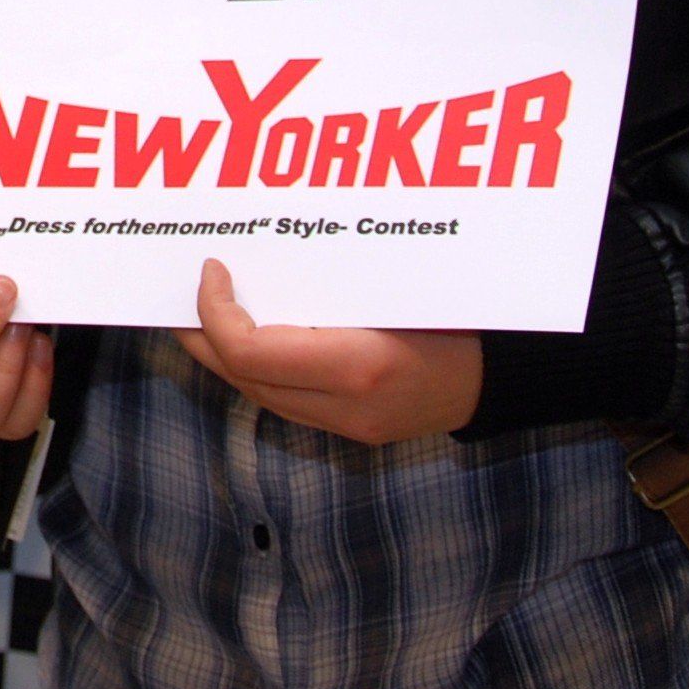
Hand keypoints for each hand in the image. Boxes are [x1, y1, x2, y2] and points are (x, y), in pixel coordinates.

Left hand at [178, 261, 480, 444]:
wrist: (504, 375)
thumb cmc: (455, 312)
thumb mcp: (393, 283)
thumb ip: (325, 281)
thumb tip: (256, 254)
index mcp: (357, 365)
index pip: (249, 351)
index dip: (214, 311)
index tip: (212, 270)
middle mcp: (346, 407)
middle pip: (242, 378)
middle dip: (202, 334)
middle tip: (183, 293)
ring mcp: (348, 428)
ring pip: (256, 395)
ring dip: (223, 354)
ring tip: (204, 314)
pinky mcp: (352, 434)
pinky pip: (282, 402)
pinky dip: (256, 369)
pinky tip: (248, 339)